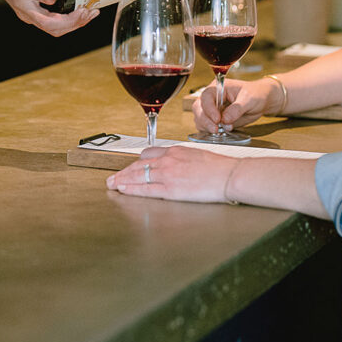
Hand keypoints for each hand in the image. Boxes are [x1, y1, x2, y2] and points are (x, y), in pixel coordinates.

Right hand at [0, 0, 99, 36]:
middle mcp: (23, 5)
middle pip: (50, 24)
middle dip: (73, 21)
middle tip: (89, 11)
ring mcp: (26, 14)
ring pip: (51, 29)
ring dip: (72, 25)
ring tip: (89, 15)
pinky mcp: (30, 16)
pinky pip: (48, 26)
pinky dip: (65, 24)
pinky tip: (78, 14)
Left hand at [106, 145, 236, 202]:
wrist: (228, 174)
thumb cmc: (219, 167)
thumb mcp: (198, 155)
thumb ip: (183, 159)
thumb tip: (178, 165)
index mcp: (176, 151)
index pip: (149, 154)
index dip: (137, 162)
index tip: (131, 166)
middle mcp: (169, 160)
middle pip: (139, 165)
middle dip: (124, 171)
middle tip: (112, 177)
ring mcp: (168, 174)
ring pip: (138, 175)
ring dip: (122, 180)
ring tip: (112, 184)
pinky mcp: (170, 189)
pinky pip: (145, 189)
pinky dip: (131, 189)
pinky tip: (123, 190)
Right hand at [193, 77, 277, 131]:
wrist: (261, 101)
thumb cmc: (255, 94)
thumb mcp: (249, 99)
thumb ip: (237, 108)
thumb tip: (225, 120)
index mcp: (218, 87)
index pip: (206, 96)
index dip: (209, 108)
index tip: (217, 119)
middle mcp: (212, 98)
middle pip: (198, 108)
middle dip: (205, 120)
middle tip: (216, 129)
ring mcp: (212, 109)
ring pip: (200, 118)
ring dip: (206, 127)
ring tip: (219, 131)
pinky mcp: (214, 120)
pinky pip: (206, 126)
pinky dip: (209, 131)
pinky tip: (219, 133)